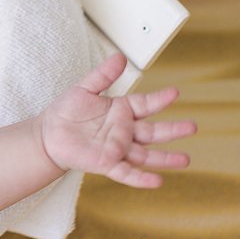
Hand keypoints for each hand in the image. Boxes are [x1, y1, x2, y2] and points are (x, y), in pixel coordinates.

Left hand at [41, 53, 195, 187]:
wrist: (47, 135)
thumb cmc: (66, 113)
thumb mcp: (84, 89)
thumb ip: (103, 75)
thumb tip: (120, 57)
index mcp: (121, 112)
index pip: (145, 105)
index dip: (159, 99)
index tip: (174, 92)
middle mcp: (123, 132)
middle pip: (152, 132)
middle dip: (172, 130)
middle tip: (192, 126)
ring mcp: (117, 149)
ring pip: (146, 155)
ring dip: (165, 159)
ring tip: (185, 160)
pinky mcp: (106, 164)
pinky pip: (126, 173)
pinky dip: (141, 178)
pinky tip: (157, 181)